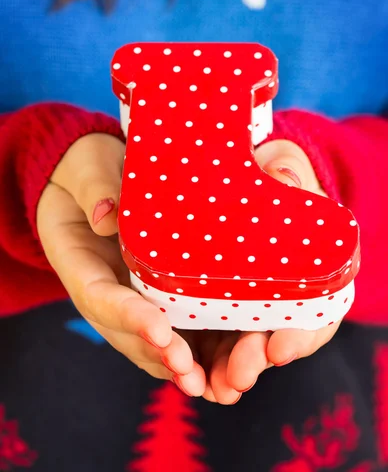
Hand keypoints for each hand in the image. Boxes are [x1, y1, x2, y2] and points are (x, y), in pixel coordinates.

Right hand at [37, 133, 204, 394]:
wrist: (98, 176)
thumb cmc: (89, 169)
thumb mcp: (86, 168)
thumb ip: (95, 189)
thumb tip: (108, 216)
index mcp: (82, 264)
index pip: (102, 297)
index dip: (129, 317)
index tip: (160, 330)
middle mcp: (109, 292)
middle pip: (132, 336)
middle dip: (166, 358)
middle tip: (196, 376)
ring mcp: (136, 297)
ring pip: (160, 342)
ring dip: (191, 368)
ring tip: (224, 386)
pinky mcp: (163, 293)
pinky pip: (183, 326)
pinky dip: (208, 351)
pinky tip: (236, 364)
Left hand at [179, 140, 339, 404]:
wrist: (237, 176)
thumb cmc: (266, 170)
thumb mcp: (281, 163)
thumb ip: (286, 167)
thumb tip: (283, 174)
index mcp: (312, 265)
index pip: (317, 308)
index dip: (303, 332)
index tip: (280, 347)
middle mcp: (285, 291)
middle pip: (280, 338)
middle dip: (259, 359)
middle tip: (239, 374)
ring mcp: (252, 301)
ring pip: (247, 347)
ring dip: (231, 371)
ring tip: (213, 386)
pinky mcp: (220, 303)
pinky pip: (215, 337)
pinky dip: (205, 359)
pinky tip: (189, 373)